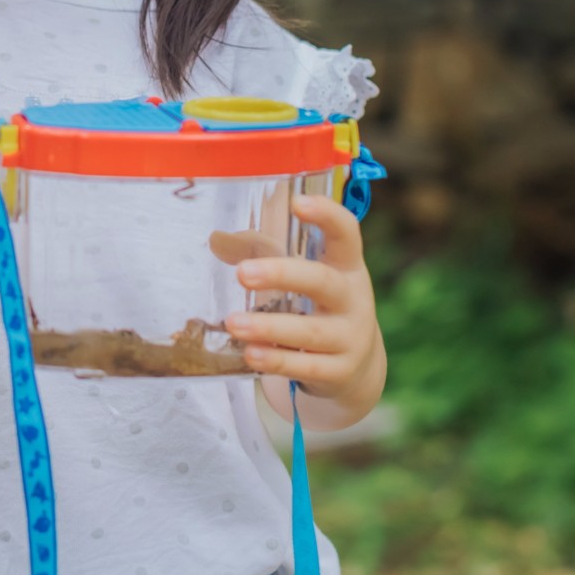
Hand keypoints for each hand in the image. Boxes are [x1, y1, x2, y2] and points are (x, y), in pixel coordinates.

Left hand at [222, 194, 385, 427]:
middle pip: (322, 282)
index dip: (327, 215)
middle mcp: (354, 299)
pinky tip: (251, 354)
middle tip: (242, 272)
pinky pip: (306, 367)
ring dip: (269, 326)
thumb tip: (216, 241)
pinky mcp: (340, 371)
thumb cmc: (322, 307)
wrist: (358, 366)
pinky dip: (277, 360)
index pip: (347, 232)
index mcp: (347, 266)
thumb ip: (268, 257)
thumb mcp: (308, 279)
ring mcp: (351, 337)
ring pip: (311, 331)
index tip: (297, 202)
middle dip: (282, 275)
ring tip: (233, 323)